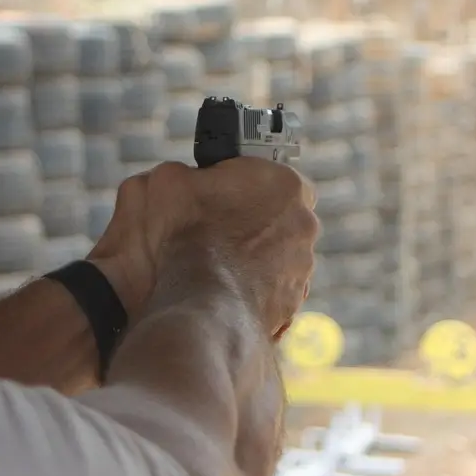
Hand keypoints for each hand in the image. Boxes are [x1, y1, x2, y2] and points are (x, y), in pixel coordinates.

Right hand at [88, 160, 318, 334]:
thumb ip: (185, 171)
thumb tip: (183, 179)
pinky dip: (252, 286)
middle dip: (245, 219)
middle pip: (272, 213)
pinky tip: (224, 287)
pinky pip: (271, 286)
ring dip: (250, 255)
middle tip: (211, 229)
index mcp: (286, 183)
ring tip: (214, 263)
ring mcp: (303, 264)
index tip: (213, 195)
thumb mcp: (171, 181)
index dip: (234, 182)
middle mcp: (304, 222)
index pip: (264, 172)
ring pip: (274, 251)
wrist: (203, 304)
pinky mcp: (294, 299)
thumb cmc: (189, 238)